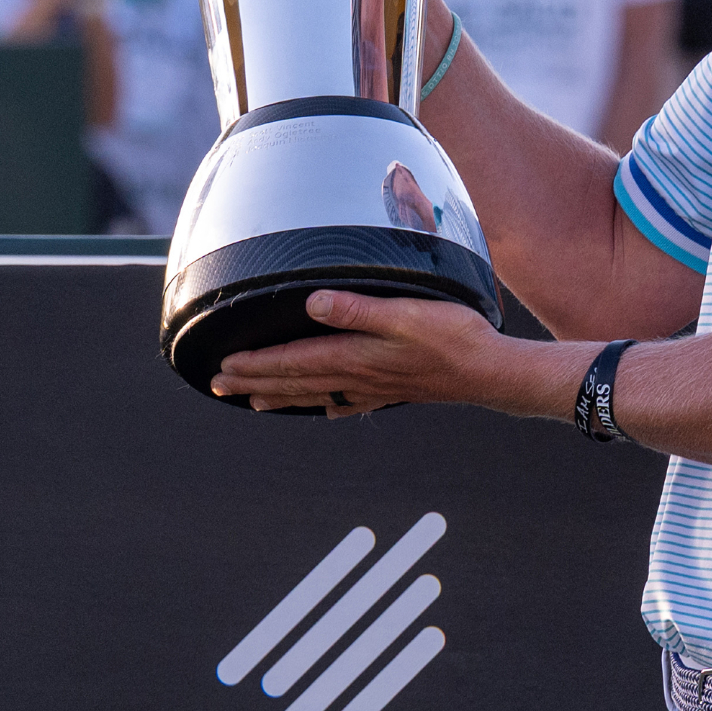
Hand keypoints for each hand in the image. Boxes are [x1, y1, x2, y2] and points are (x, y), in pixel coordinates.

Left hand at [210, 289, 504, 416]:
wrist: (490, 372)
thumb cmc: (454, 339)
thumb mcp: (406, 314)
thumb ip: (358, 309)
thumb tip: (313, 302)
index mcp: (356, 354)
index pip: (294, 360)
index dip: (257, 363)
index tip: (225, 366)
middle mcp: (359, 375)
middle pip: (296, 380)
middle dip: (255, 381)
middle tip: (221, 385)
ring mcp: (375, 386)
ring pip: (315, 393)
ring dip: (281, 395)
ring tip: (253, 400)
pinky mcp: (392, 389)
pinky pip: (348, 400)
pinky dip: (326, 404)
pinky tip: (321, 409)